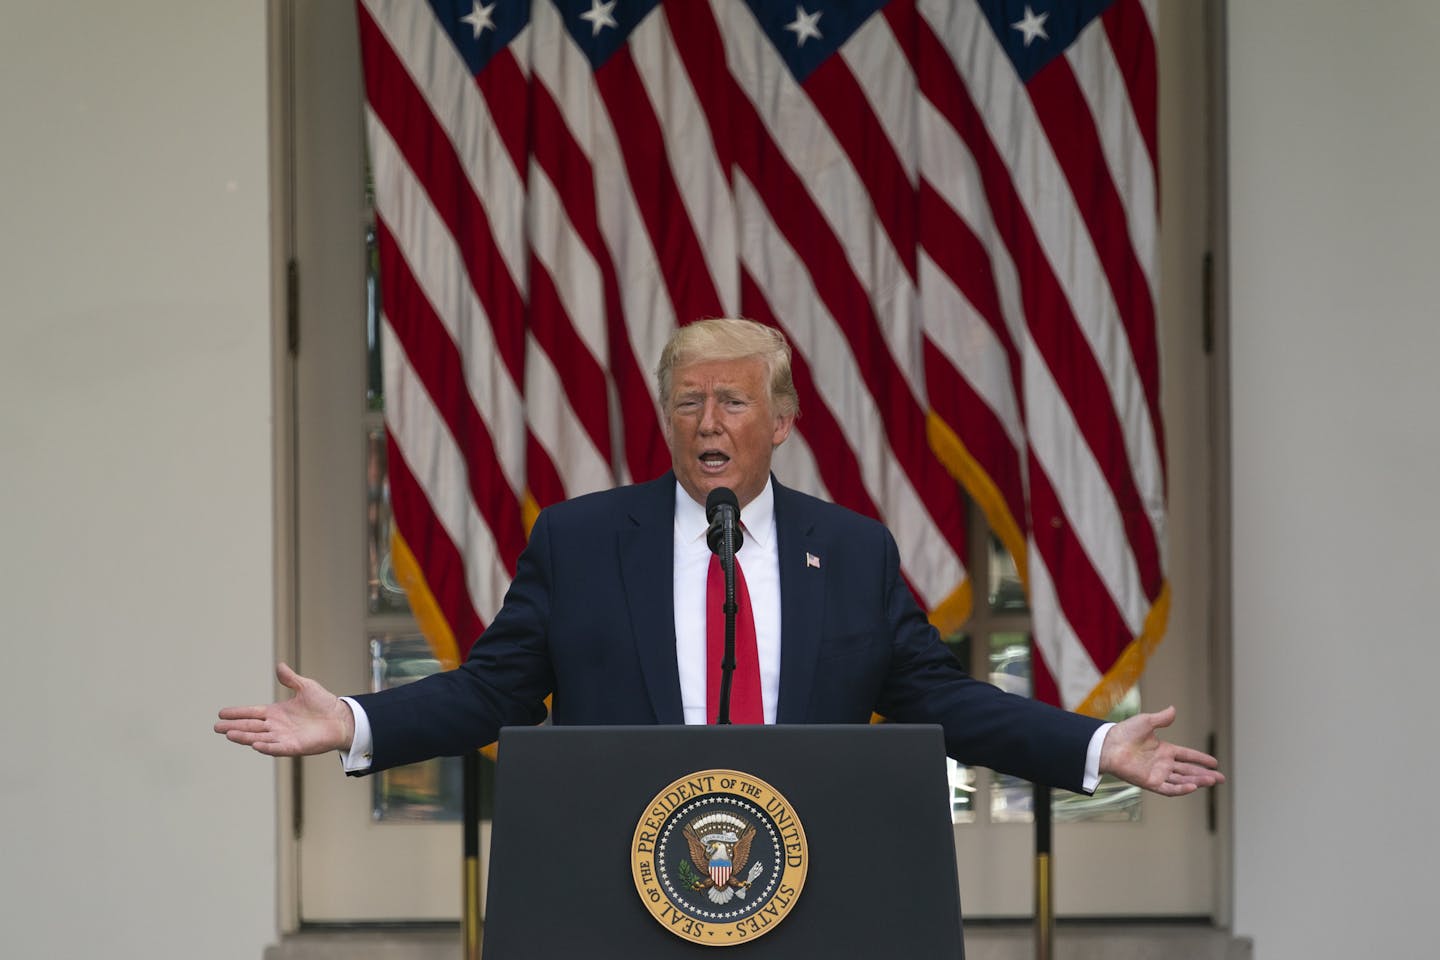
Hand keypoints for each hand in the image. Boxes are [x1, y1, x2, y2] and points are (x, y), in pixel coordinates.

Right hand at [214, 663, 355, 757]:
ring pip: (259, 737)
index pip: (252, 713)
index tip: (221, 713)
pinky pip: (277, 748)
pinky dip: (266, 747)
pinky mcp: (294, 746)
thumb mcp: (306, 687)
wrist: (341, 718)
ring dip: (244, 737)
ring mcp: (283, 737)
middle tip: (217, 727)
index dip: (237, 713)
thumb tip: (279, 666)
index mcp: (276, 713)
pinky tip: (254, 744)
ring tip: (229, 734)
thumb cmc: (324, 704)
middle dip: (233, 727)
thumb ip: (290, 679)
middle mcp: (276, 726)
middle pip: (250, 727)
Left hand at [1098, 706, 1224, 796]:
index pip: (1187, 756)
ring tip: (1212, 781)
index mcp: (1164, 750)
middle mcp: (1162, 763)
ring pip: (1182, 780)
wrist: (1108, 744)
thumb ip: (1162, 718)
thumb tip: (1173, 709)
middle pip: (1188, 770)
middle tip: (1221, 778)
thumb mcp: (1146, 722)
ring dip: (1197, 781)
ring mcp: (1157, 773)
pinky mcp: (1150, 782)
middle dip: (1205, 775)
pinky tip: (1193, 786)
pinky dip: (1181, 788)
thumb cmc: (1124, 732)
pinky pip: (1168, 788)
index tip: (1214, 762)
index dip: (1200, 759)